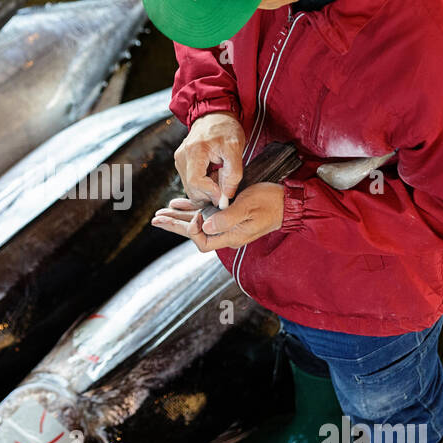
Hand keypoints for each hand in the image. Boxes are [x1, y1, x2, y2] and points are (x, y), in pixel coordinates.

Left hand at [150, 182, 284, 251]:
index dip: (193, 230)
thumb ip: (227, 218)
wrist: (286, 202)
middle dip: (174, 225)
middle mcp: (226, 233)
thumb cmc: (270, 202)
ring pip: (197, 223)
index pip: (202, 240)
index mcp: (231, 235)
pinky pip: (205, 214)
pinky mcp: (228, 215)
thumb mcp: (249, 207)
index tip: (195, 215)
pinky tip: (179, 204)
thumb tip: (205, 226)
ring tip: (161, 214)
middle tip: (156, 219)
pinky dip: (191, 209)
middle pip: (194, 233)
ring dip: (179, 217)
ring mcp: (226, 225)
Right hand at [174, 112, 244, 205]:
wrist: (214, 116)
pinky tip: (212, 174)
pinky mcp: (181, 163)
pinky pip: (190, 183)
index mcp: (194, 151)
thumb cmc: (225, 129)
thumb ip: (233, 174)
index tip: (224, 194)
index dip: (210, 193)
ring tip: (218, 175)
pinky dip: (203, 184)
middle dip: (209, 193)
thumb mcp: (235, 148)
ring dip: (206, 189)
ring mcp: (179, 160)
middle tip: (224, 184)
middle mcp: (182, 157)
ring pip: (190, 189)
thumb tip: (227, 195)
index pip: (195, 182)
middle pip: (191, 189)